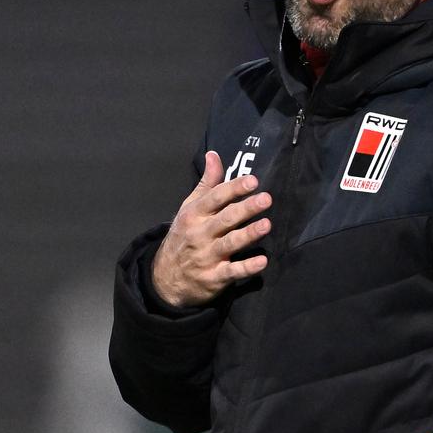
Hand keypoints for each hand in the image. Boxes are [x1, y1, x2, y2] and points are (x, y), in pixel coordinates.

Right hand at [150, 151, 271, 309]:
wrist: (165, 277)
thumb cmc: (184, 236)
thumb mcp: (189, 208)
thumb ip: (206, 184)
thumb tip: (213, 155)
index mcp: (194, 214)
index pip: (215, 197)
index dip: (234, 188)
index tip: (253, 181)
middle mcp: (200, 234)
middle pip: (225, 218)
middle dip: (246, 208)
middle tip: (266, 199)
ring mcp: (206, 256)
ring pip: (230, 243)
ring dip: (248, 234)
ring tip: (266, 225)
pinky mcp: (214, 277)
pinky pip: (232, 272)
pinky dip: (247, 268)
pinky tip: (262, 261)